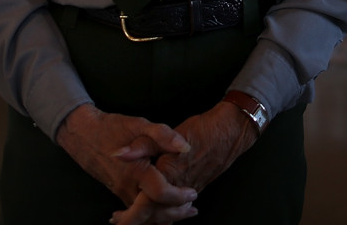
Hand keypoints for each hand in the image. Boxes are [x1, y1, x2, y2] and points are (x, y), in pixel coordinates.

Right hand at [54, 104, 196, 217]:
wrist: (83, 134)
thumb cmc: (112, 128)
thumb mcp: (139, 124)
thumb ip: (163, 135)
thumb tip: (185, 147)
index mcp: (136, 170)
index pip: (161, 193)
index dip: (179, 196)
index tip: (192, 193)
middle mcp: (127, 186)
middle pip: (154, 212)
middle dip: (175, 214)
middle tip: (192, 208)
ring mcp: (121, 192)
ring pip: (145, 215)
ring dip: (165, 216)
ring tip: (184, 211)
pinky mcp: (119, 192)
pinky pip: (137, 210)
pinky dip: (152, 214)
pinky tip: (164, 210)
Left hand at [109, 102, 258, 224]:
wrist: (230, 132)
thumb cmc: (200, 131)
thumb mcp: (165, 132)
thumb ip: (141, 145)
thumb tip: (118, 154)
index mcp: (169, 175)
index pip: (145, 205)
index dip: (130, 215)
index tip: (117, 219)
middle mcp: (179, 188)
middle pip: (156, 215)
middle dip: (137, 221)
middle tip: (118, 221)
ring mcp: (189, 190)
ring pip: (167, 214)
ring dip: (150, 217)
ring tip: (133, 217)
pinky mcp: (195, 187)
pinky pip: (177, 208)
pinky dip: (165, 212)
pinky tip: (159, 210)